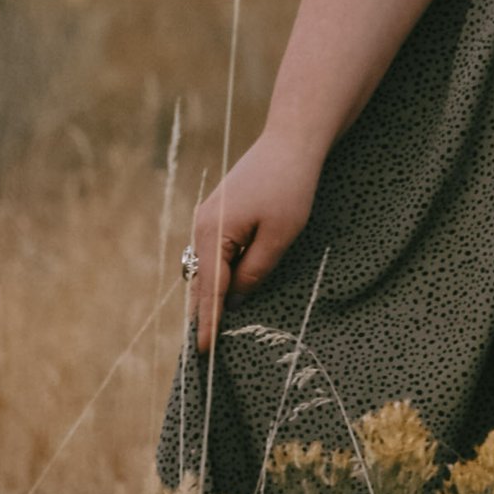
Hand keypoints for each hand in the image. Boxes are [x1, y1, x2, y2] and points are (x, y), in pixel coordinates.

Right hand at [186, 133, 320, 351]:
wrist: (291, 141)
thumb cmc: (290, 186)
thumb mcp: (280, 235)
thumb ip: (255, 270)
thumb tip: (235, 297)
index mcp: (213, 232)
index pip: (211, 288)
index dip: (209, 321)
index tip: (203, 351)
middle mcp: (203, 225)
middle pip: (201, 279)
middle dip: (202, 311)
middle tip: (202, 349)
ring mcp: (209, 216)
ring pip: (207, 265)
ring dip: (210, 292)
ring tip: (209, 327)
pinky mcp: (221, 211)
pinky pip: (214, 251)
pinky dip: (217, 272)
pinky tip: (223, 289)